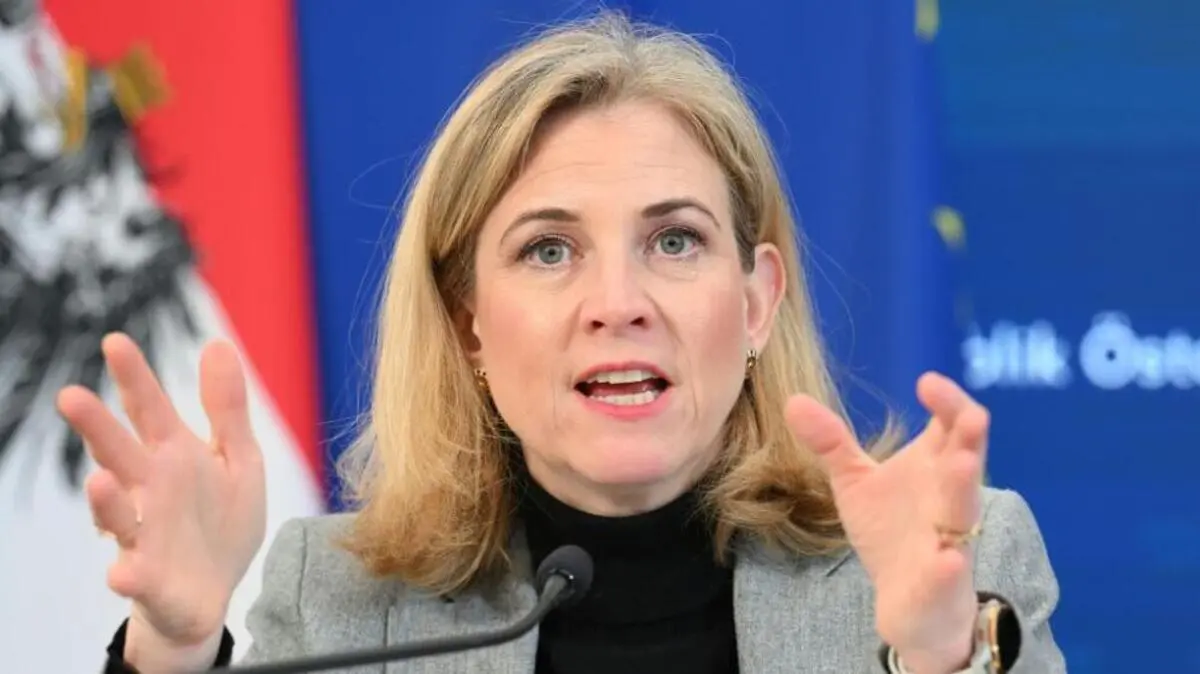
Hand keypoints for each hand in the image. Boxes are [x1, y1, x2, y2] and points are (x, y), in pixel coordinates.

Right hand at [57, 333, 266, 647]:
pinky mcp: (150, 578)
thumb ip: (227, 407)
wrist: (214, 593)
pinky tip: (121, 571)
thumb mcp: (237, 458)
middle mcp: (151, 491)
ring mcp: (146, 534)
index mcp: (174, 457)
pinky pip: (135, 577)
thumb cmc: (220, 521)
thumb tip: (217, 342)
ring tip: (98, 480)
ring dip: (106, 500)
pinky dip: (127, 574)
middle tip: (71, 397)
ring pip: (118, 514)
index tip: (114, 341)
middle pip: (121, 454)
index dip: (134, 378)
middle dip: (97, 429)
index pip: (151, 410)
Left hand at [785, 372, 987, 673]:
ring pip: (964, 509)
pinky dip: (949, 565)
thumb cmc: (890, 531)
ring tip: (962, 464)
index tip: (927, 382)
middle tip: (970, 414)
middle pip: (968, 457)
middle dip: (970, 436)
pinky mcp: (943, 578)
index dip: (947, 400)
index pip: (951, 423)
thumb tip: (793, 400)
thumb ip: (832, 443)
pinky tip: (948, 560)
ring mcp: (950, 536)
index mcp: (934, 464)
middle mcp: (948, 494)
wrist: (909, 601)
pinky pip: (950, 570)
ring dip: (963, 487)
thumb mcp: (856, 482)